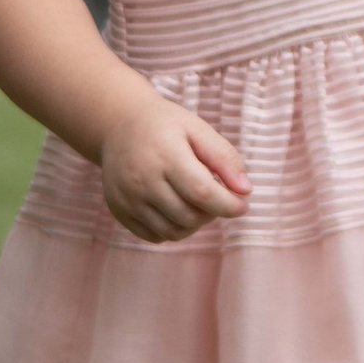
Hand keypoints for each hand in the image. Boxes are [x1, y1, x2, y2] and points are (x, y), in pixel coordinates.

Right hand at [99, 89, 251, 244]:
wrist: (118, 125)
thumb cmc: (165, 126)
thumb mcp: (198, 129)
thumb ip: (224, 158)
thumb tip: (245, 191)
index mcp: (165, 155)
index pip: (202, 193)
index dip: (228, 205)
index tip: (242, 205)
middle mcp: (142, 180)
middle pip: (189, 216)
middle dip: (212, 213)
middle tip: (215, 196)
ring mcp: (128, 199)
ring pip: (173, 232)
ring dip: (194, 224)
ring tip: (196, 201)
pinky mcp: (120, 211)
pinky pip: (154, 236)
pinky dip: (172, 229)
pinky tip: (176, 208)